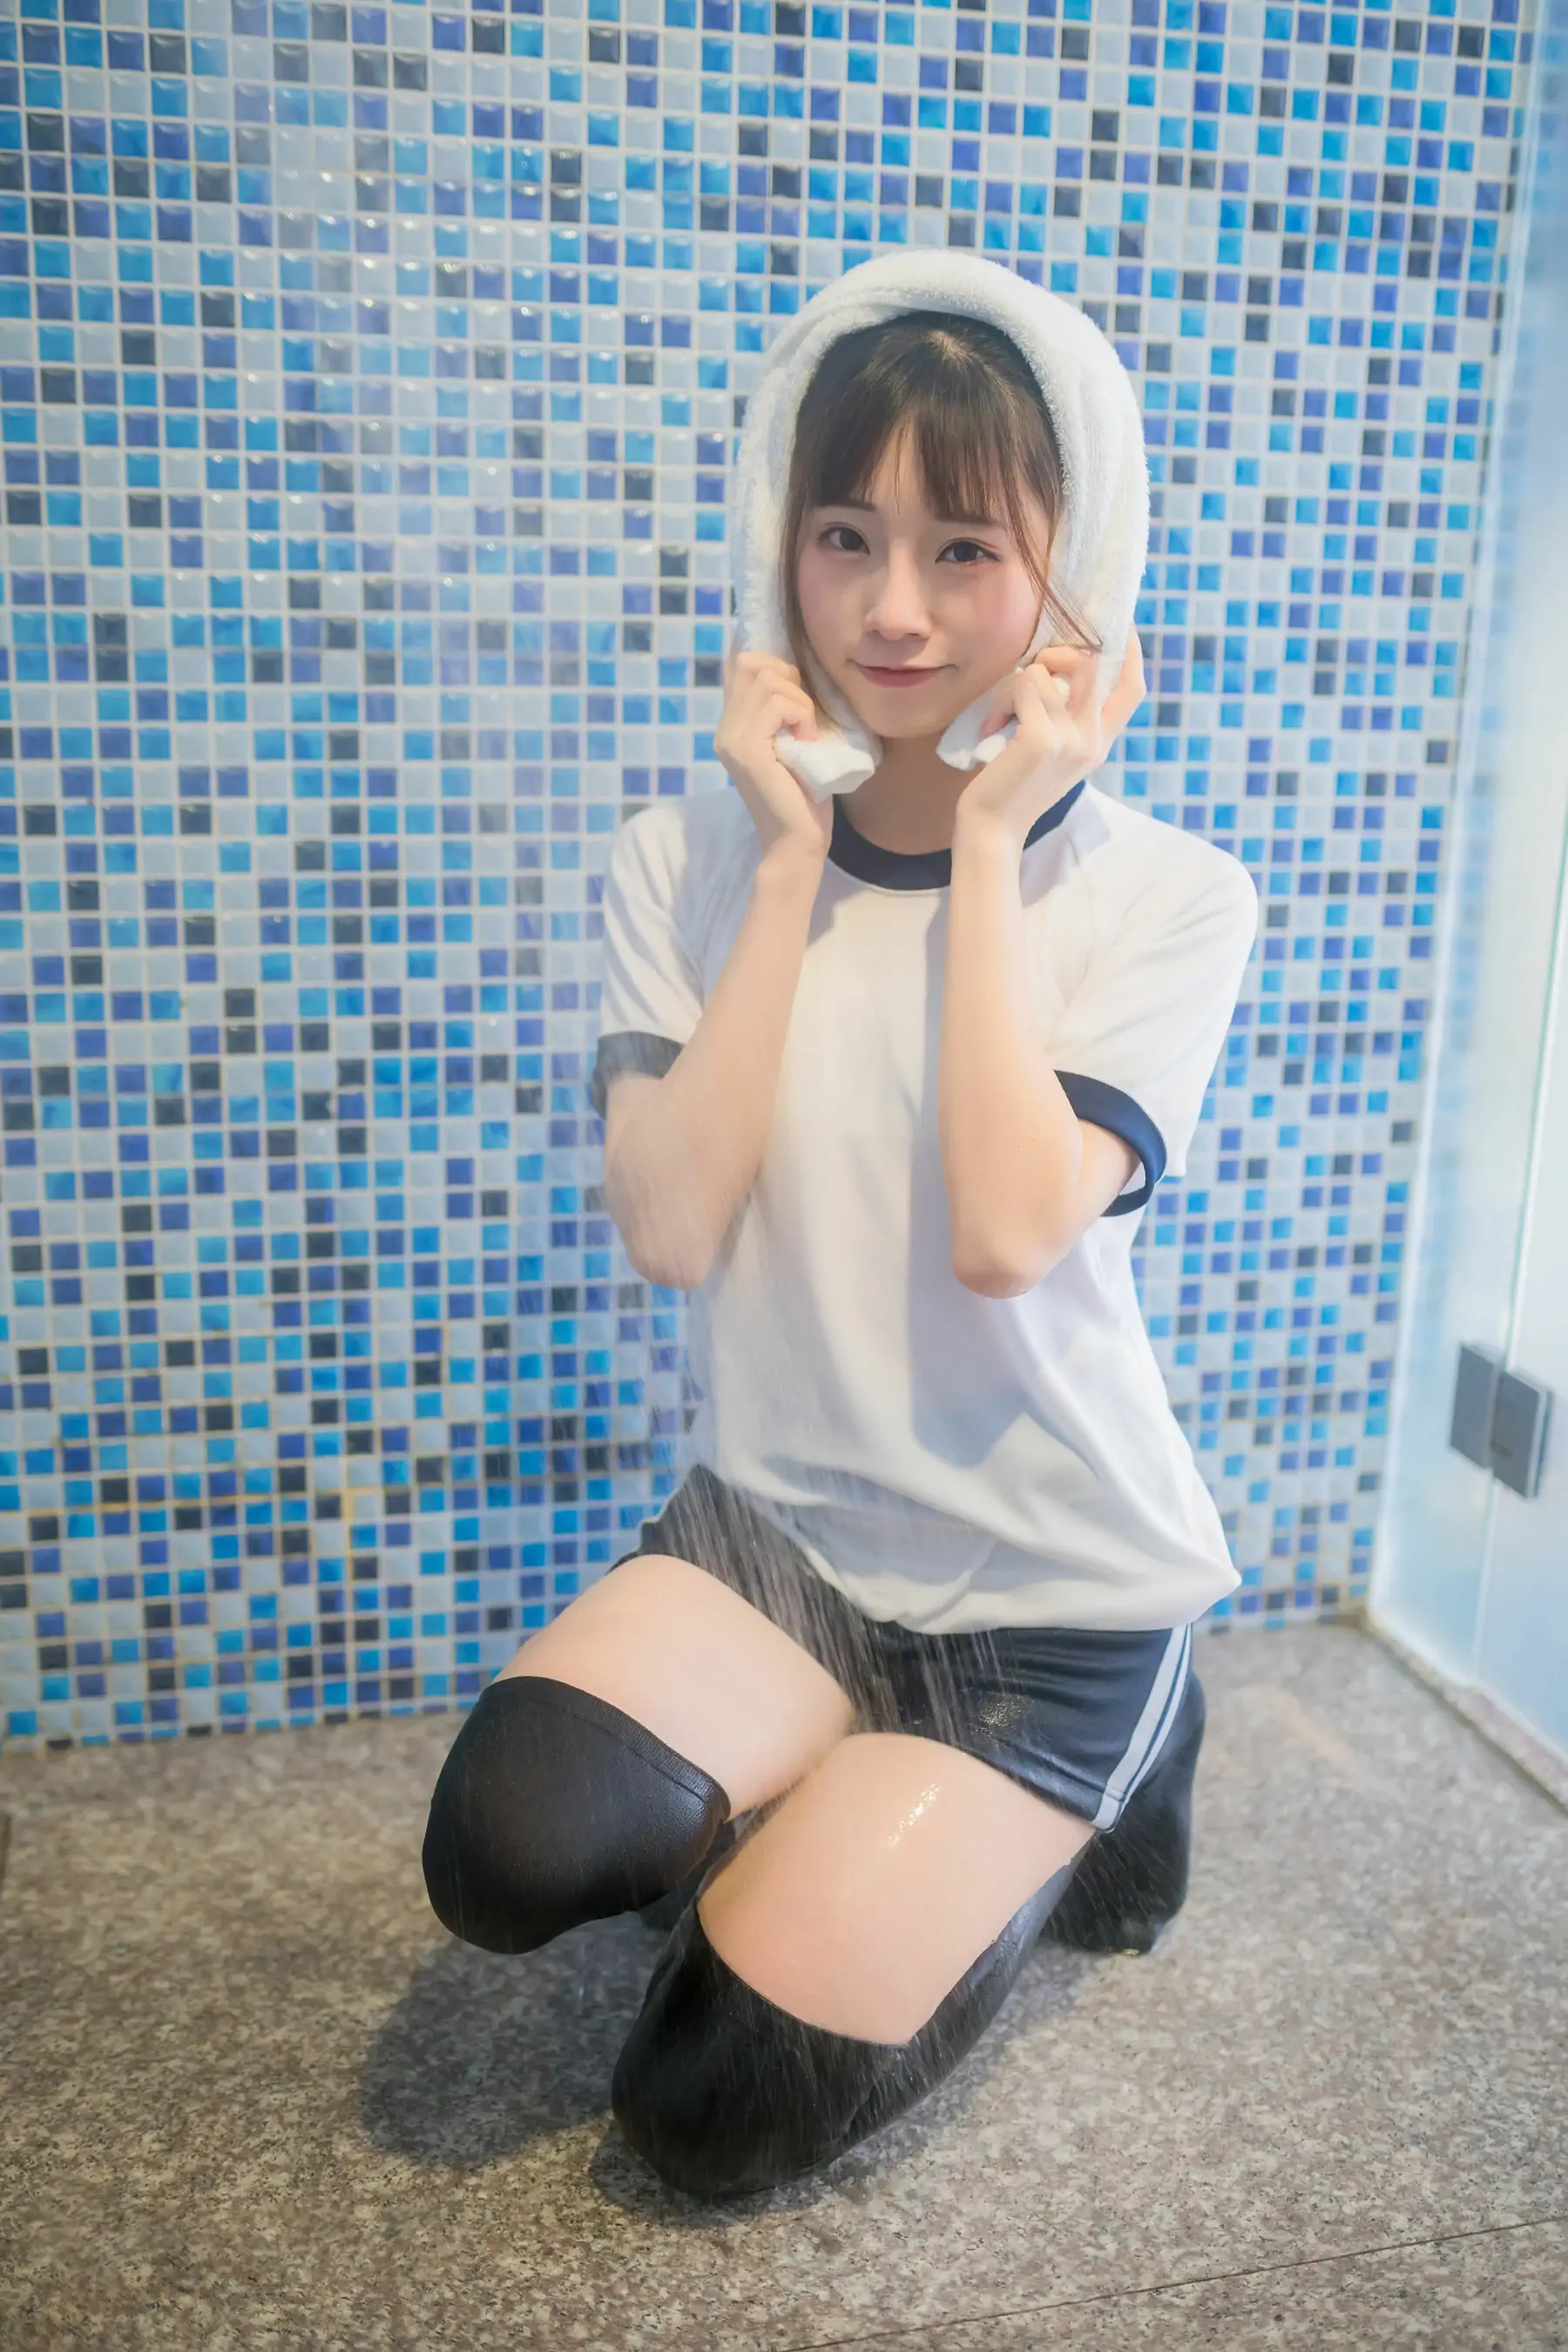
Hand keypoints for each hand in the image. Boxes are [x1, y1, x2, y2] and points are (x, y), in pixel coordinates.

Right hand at [715, 645, 834, 867]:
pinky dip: (802, 716)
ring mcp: (731, 739)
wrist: (797, 843)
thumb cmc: (803, 798)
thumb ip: (783, 713)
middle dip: (787, 675)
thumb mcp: (792, 744)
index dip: (766, 656)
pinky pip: (779, 703)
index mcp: (733, 726)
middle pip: (749, 661)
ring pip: (766, 679)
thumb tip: (796, 671)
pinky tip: (808, 742)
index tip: (796, 676)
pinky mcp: (747, 749)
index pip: (736, 666)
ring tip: (807, 732)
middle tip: (803, 712)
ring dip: (799, 700)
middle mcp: (724, 729)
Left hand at [953, 632, 1146, 852]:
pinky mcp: (1043, 741)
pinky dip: (1002, 700)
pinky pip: (1025, 686)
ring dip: (1016, 684)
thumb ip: (1065, 715)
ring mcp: (1071, 741)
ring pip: (1048, 672)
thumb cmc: (1011, 784)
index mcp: (1100, 743)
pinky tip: (993, 727)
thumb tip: (1058, 662)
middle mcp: (1093, 741)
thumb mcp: (1050, 749)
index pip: (1132, 688)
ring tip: (1002, 715)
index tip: (1118, 622)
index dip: (1129, 649)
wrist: (993, 829)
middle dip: (1057, 652)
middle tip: (1029, 671)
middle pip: (1094, 663)